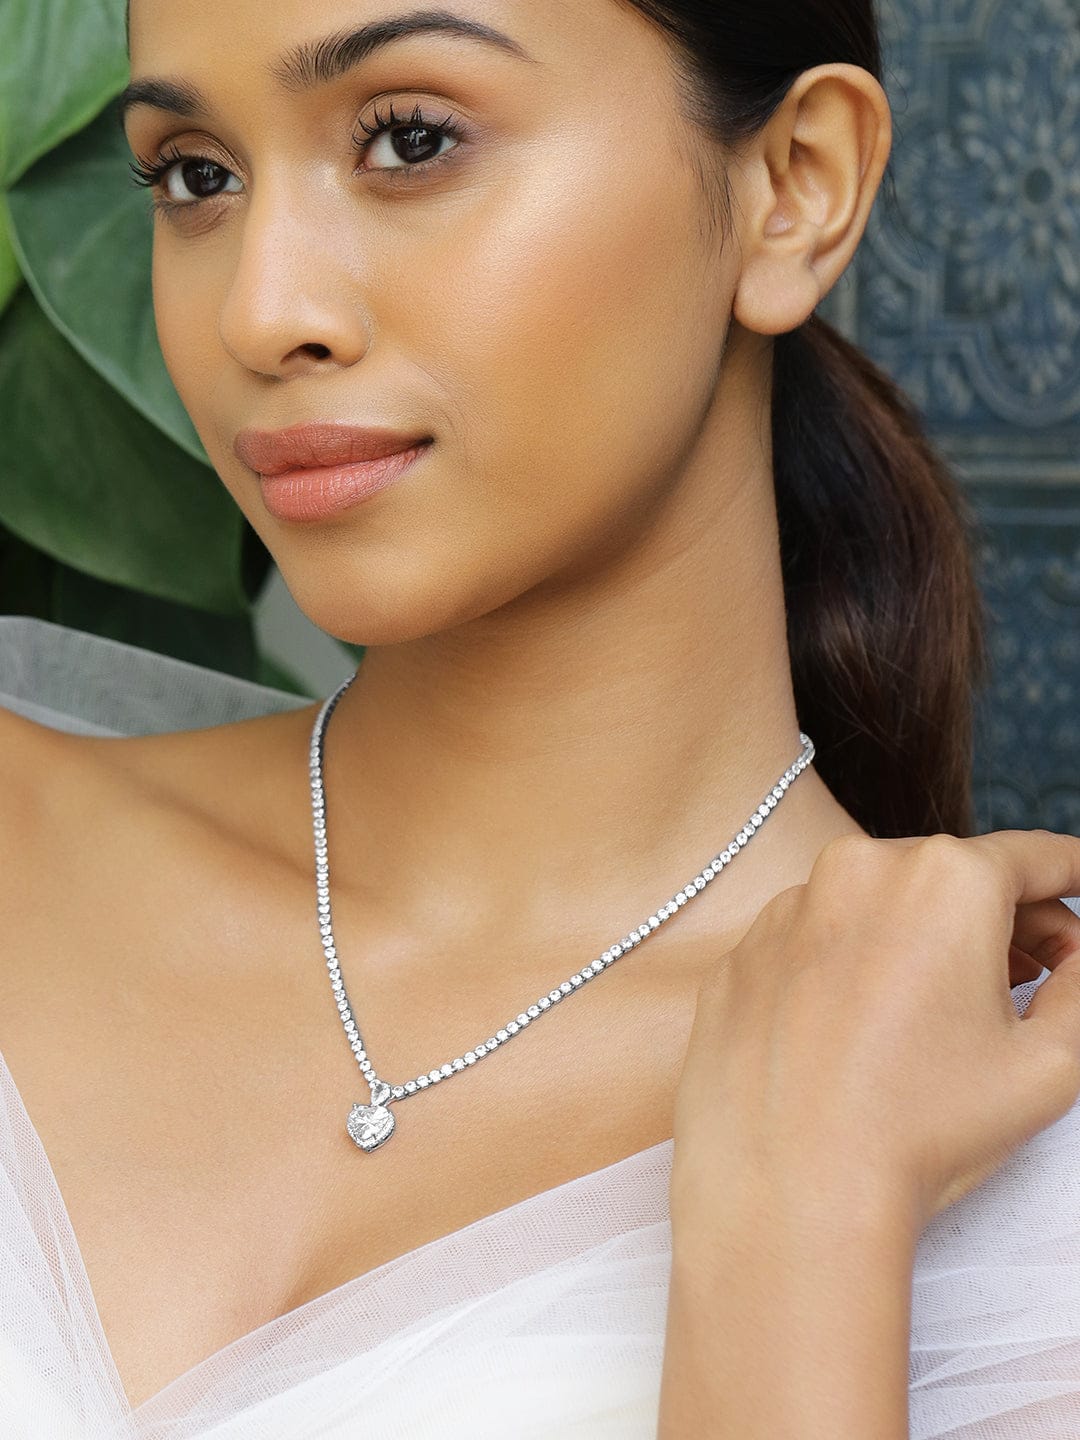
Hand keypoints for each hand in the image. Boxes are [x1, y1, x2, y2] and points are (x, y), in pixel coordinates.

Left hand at [671, 829, 1079, 1233]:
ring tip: (944, 1008)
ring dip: (918, 939)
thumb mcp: (1048, 1063)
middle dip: (1001, 918)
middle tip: (1035, 973)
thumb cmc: (924, 1132)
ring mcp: (786, 911)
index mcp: (945, 880)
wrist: (789, 1195)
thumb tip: (1076, 960)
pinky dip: (846, 969)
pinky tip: (861, 1034)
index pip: (1032, 858)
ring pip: (874, 906)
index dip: (1072, 874)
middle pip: (951, 877)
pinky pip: (811, 945)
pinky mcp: (739, 955)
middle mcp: (857, 871)